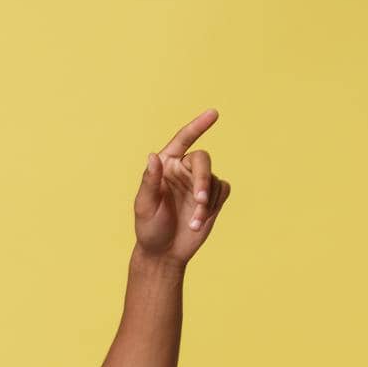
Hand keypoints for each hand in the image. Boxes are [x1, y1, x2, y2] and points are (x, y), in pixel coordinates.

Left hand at [134, 108, 230, 267]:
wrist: (164, 253)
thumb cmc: (149, 228)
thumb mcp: (145, 206)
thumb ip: (150, 181)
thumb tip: (153, 156)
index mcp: (166, 166)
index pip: (182, 140)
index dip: (197, 126)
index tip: (214, 113)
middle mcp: (184, 170)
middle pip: (203, 160)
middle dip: (203, 179)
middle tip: (199, 200)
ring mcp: (199, 183)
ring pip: (213, 179)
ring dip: (206, 202)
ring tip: (193, 223)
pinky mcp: (213, 197)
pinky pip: (222, 190)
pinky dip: (214, 205)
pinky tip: (200, 221)